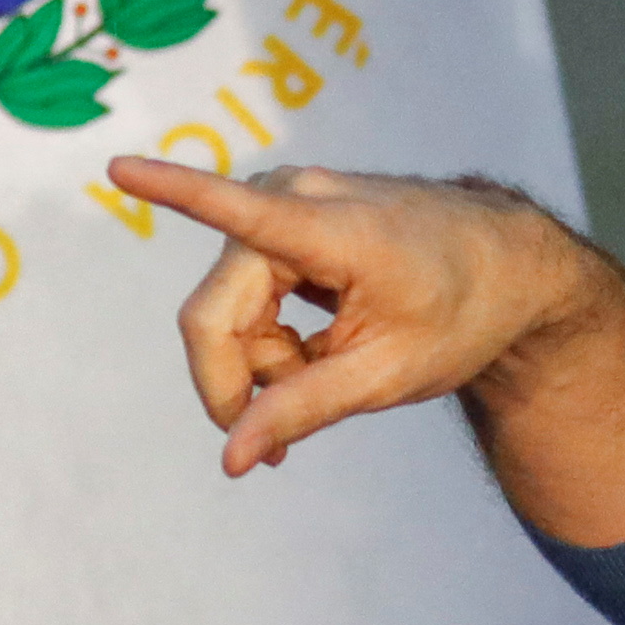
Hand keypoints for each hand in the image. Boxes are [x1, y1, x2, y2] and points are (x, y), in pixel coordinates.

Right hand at [106, 159, 573, 472]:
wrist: (506, 268)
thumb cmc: (459, 315)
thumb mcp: (387, 376)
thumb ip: (303, 410)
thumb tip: (232, 460)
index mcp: (330, 229)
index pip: (237, 210)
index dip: (173, 191)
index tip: (118, 164)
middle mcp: (293, 198)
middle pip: (215, 316)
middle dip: (242, 382)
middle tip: (281, 444)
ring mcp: (283, 201)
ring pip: (227, 312)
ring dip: (262, 362)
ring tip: (326, 376)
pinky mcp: (278, 216)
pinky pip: (244, 295)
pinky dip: (271, 338)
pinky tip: (317, 351)